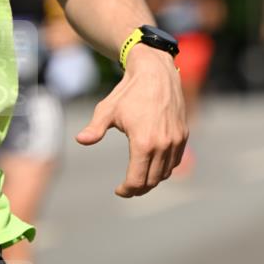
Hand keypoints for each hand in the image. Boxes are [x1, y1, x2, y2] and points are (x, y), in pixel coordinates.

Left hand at [75, 45, 187, 196]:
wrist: (156, 73)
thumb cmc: (129, 91)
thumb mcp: (107, 110)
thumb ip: (95, 129)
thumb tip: (81, 140)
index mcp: (143, 143)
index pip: (137, 180)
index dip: (126, 190)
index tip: (119, 190)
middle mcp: (162, 145)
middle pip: (152, 181)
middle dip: (139, 188)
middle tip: (127, 188)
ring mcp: (175, 140)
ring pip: (165, 173)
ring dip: (152, 179)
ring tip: (139, 177)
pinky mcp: (183, 135)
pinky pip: (175, 160)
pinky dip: (165, 168)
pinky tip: (153, 164)